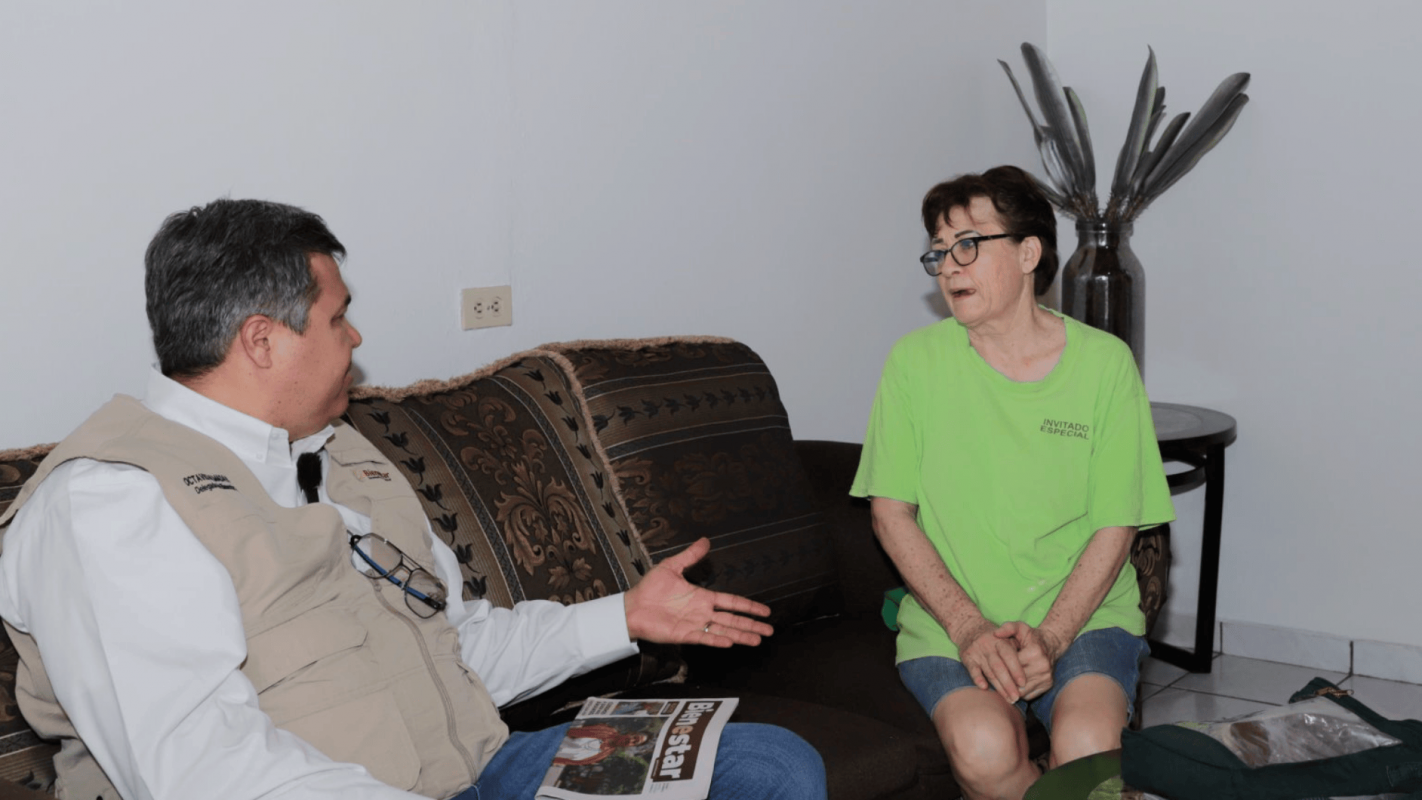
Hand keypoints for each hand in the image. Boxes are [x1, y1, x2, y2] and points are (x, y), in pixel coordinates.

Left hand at [623, 538, 773, 646]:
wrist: (632, 606)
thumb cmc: (650, 588)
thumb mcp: (671, 567)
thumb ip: (690, 556)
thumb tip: (705, 540)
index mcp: (702, 598)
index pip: (731, 602)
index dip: (749, 606)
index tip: (765, 611)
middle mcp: (702, 613)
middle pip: (733, 619)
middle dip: (752, 625)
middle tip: (770, 631)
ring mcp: (695, 625)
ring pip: (723, 630)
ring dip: (741, 635)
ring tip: (758, 640)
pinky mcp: (684, 635)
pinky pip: (704, 638)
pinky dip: (717, 640)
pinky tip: (730, 642)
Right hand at [956, 618, 1027, 703]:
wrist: (971, 628)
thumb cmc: (997, 638)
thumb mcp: (1011, 633)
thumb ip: (1021, 647)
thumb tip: (1031, 664)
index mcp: (1001, 640)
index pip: (1009, 655)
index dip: (1016, 669)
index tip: (1023, 683)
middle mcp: (988, 644)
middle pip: (999, 666)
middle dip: (1008, 683)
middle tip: (1016, 697)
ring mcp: (977, 651)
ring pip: (989, 671)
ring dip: (998, 687)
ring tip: (1008, 699)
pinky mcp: (967, 656)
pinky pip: (972, 669)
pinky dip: (977, 678)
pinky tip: (984, 687)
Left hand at [995, 622, 1068, 699]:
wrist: (1052, 644)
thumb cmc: (1032, 636)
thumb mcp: (1020, 628)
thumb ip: (1007, 628)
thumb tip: (995, 634)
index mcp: (1035, 652)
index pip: (1012, 664)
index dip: (1000, 666)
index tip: (990, 666)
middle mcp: (1043, 667)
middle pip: (1016, 680)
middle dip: (1003, 681)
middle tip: (991, 680)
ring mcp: (1046, 678)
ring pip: (1021, 691)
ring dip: (1010, 690)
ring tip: (999, 685)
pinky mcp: (1048, 685)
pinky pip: (1028, 695)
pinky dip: (1019, 692)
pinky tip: (1012, 687)